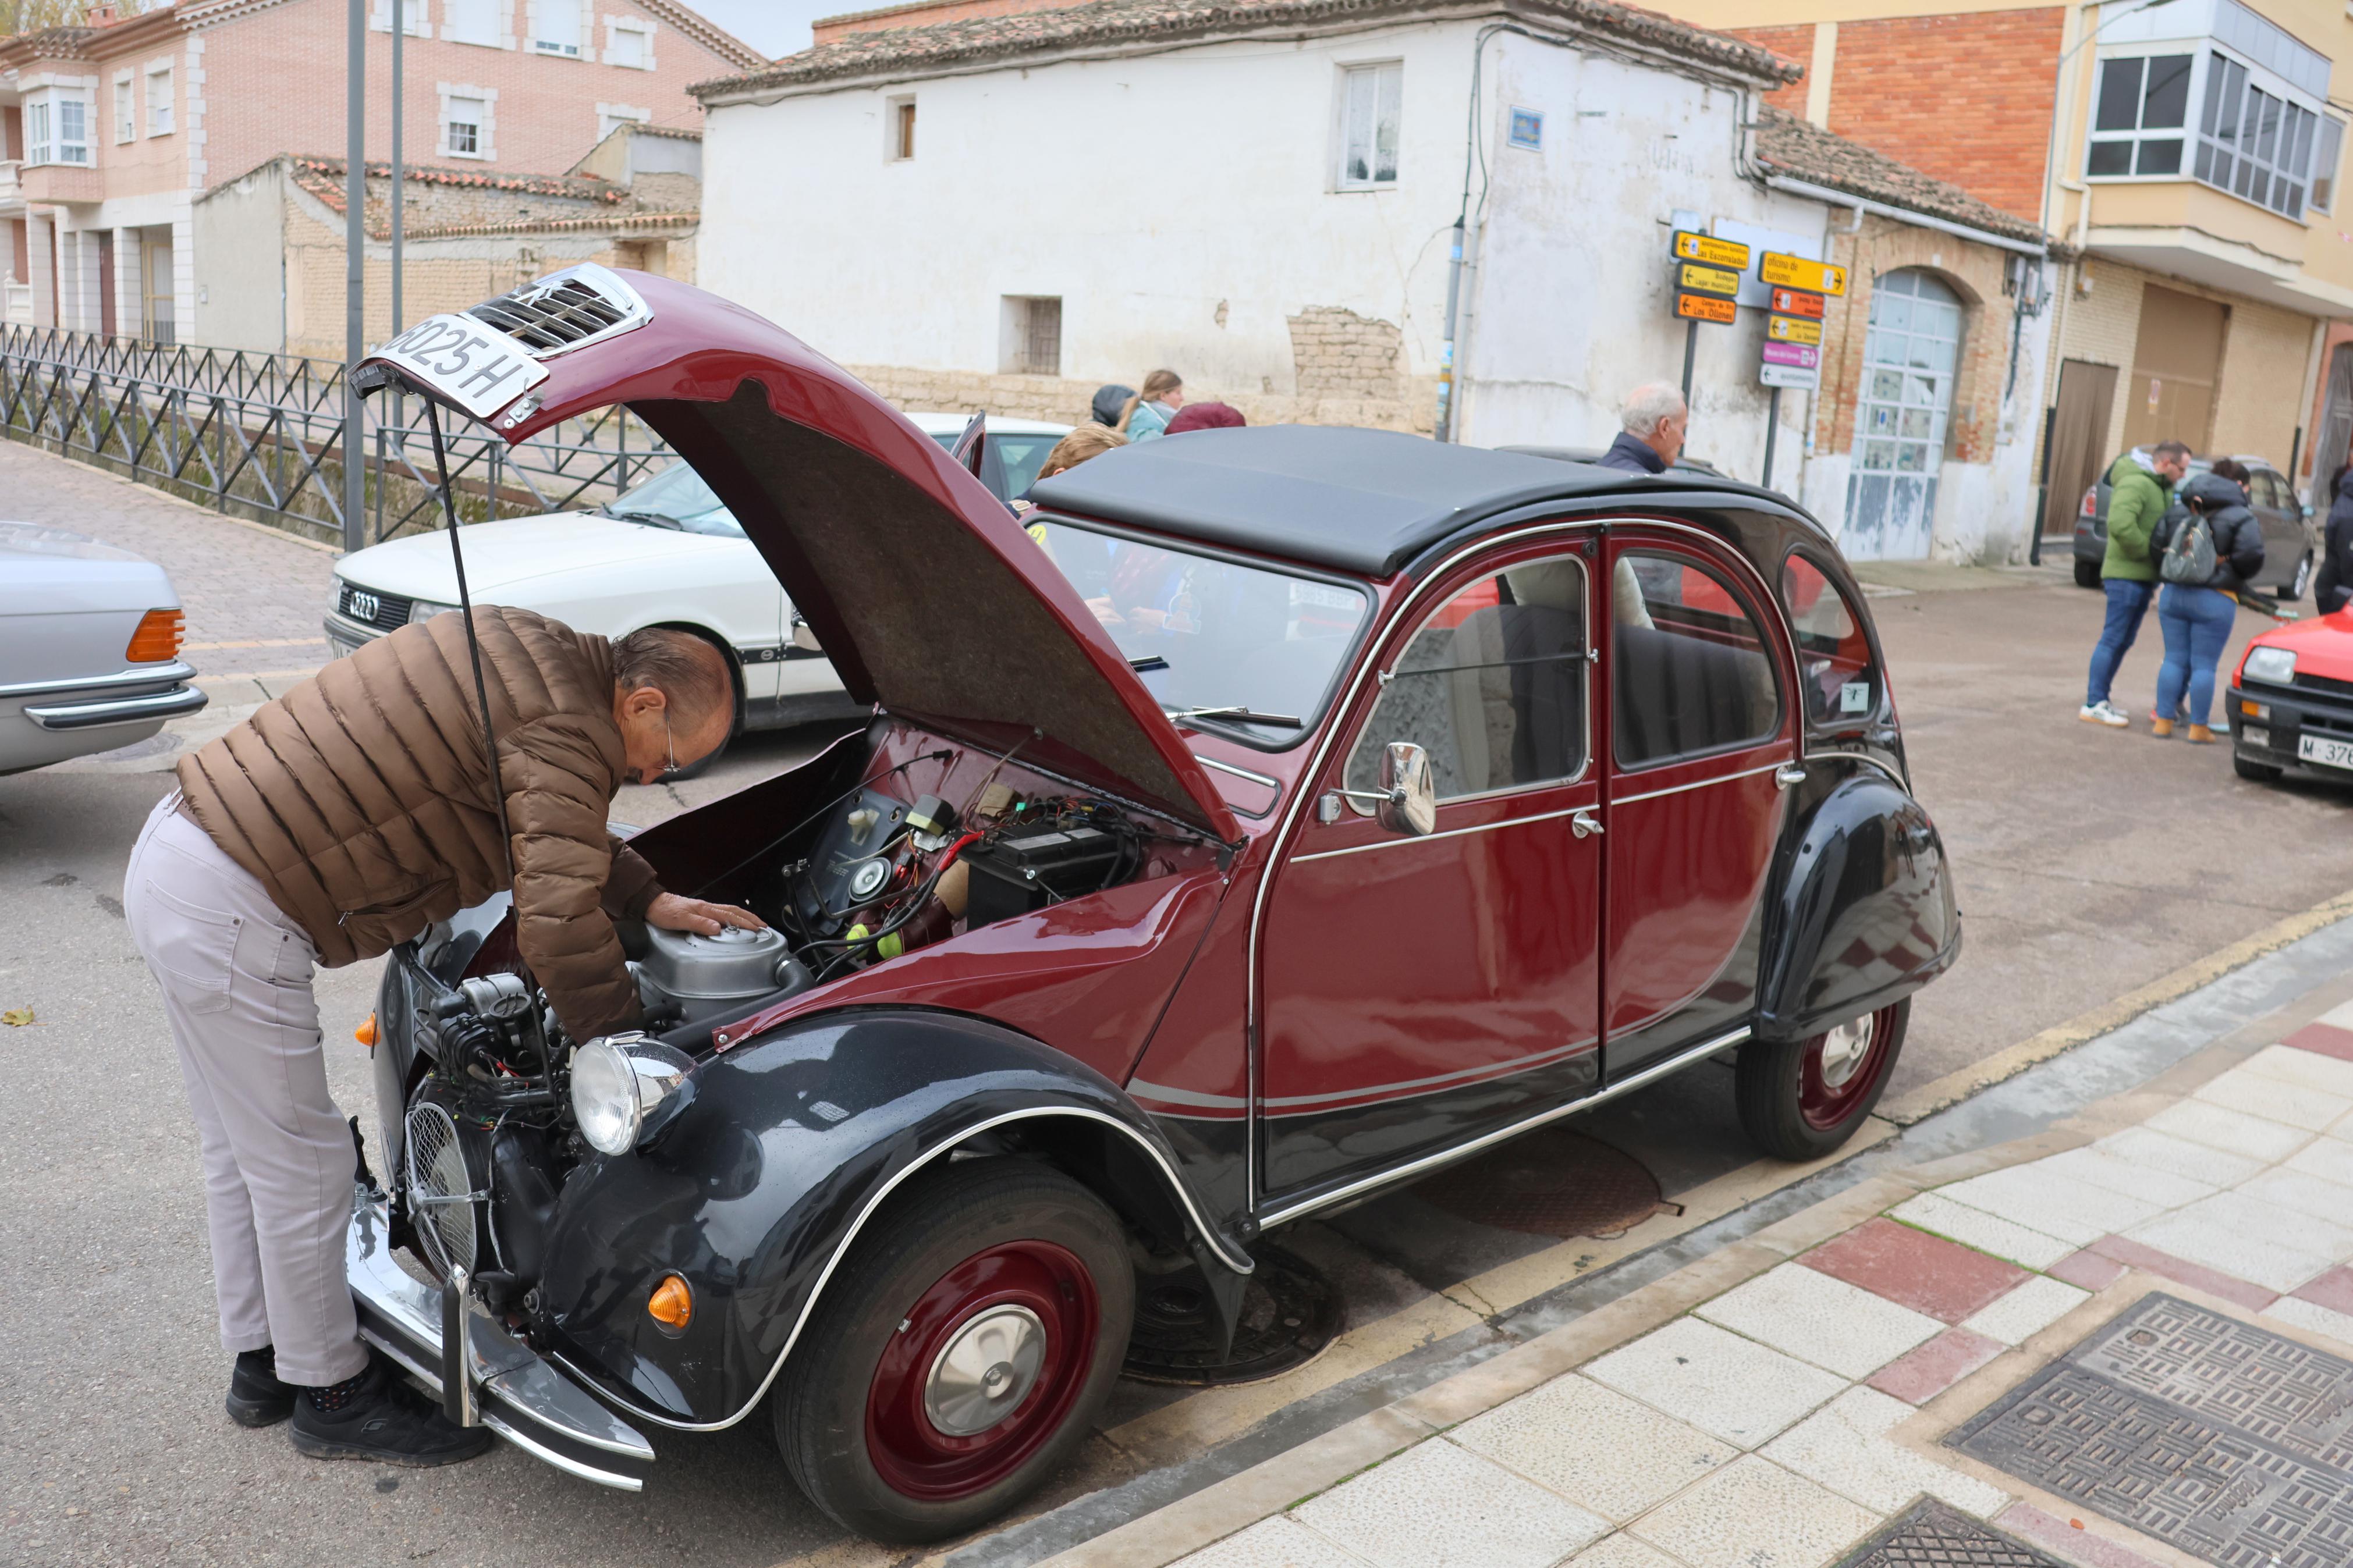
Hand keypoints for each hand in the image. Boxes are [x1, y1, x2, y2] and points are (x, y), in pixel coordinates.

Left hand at [645, 891, 767, 935]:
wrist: (652, 903)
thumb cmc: (664, 912)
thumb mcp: (680, 920)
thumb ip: (699, 924)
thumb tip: (718, 928)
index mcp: (705, 909)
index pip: (730, 916)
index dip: (745, 923)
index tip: (758, 929)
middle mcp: (707, 907)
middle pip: (734, 911)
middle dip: (750, 918)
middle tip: (763, 925)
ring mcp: (704, 908)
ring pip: (729, 911)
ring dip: (744, 916)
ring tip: (754, 923)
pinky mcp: (700, 910)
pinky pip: (722, 912)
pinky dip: (733, 916)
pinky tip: (733, 921)